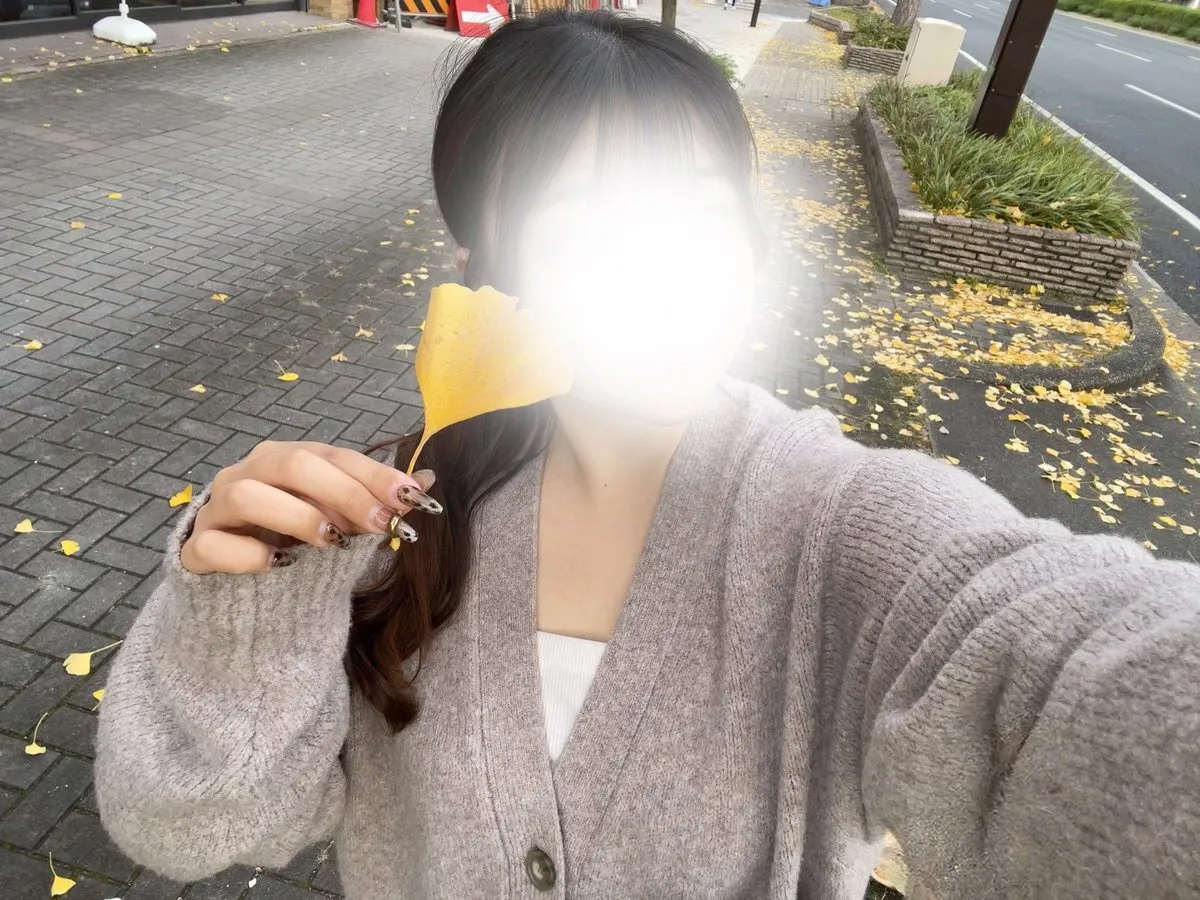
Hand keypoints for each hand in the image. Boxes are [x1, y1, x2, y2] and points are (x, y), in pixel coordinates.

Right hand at [179, 441, 440, 574]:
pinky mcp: (195, 550)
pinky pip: (212, 543)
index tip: (410, 497)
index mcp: (286, 461)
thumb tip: (429, 480)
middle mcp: (248, 474)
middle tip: (379, 522)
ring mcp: (216, 510)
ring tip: (330, 539)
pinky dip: (247, 552)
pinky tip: (277, 564)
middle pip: (292, 464)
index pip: (331, 455)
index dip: (372, 474)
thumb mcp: (342, 525)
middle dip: (343, 491)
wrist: (240, 594)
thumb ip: (376, 502)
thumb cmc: (296, 548)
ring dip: (294, 514)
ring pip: (246, 495)